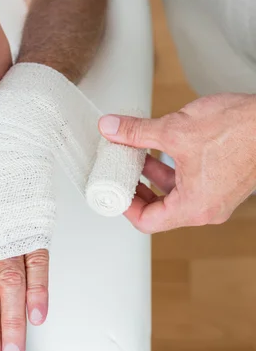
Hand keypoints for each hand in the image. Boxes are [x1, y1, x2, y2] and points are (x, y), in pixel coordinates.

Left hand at [99, 93, 255, 232]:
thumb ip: (137, 132)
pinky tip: (159, 150)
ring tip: (133, 157)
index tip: (112, 191)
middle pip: (159, 211)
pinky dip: (170, 170)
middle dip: (136, 190)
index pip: (147, 222)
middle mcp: (206, 209)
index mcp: (194, 207)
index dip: (125, 207)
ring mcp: (215, 198)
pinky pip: (188, 185)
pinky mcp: (221, 183)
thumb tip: (111, 129)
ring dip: (152, 177)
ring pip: (173, 195)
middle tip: (119, 174)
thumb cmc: (239, 129)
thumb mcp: (175, 129)